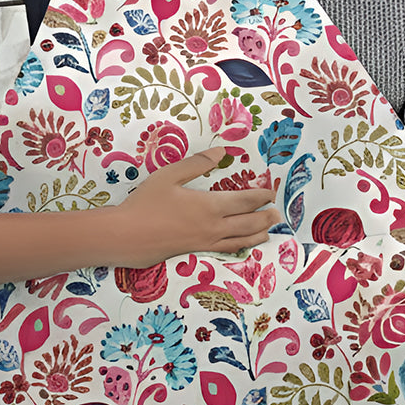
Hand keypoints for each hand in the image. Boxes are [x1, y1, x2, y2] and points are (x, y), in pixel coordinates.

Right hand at [113, 146, 281, 264]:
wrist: (126, 237)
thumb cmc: (145, 204)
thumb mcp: (169, 176)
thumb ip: (197, 163)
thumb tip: (221, 151)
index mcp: (209, 206)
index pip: (245, 201)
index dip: (261, 196)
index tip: (270, 192)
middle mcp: (213, 227)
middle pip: (249, 222)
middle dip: (266, 217)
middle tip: (277, 213)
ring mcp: (206, 242)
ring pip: (241, 240)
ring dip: (259, 234)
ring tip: (269, 230)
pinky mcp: (196, 252)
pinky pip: (226, 250)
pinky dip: (241, 247)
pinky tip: (243, 246)